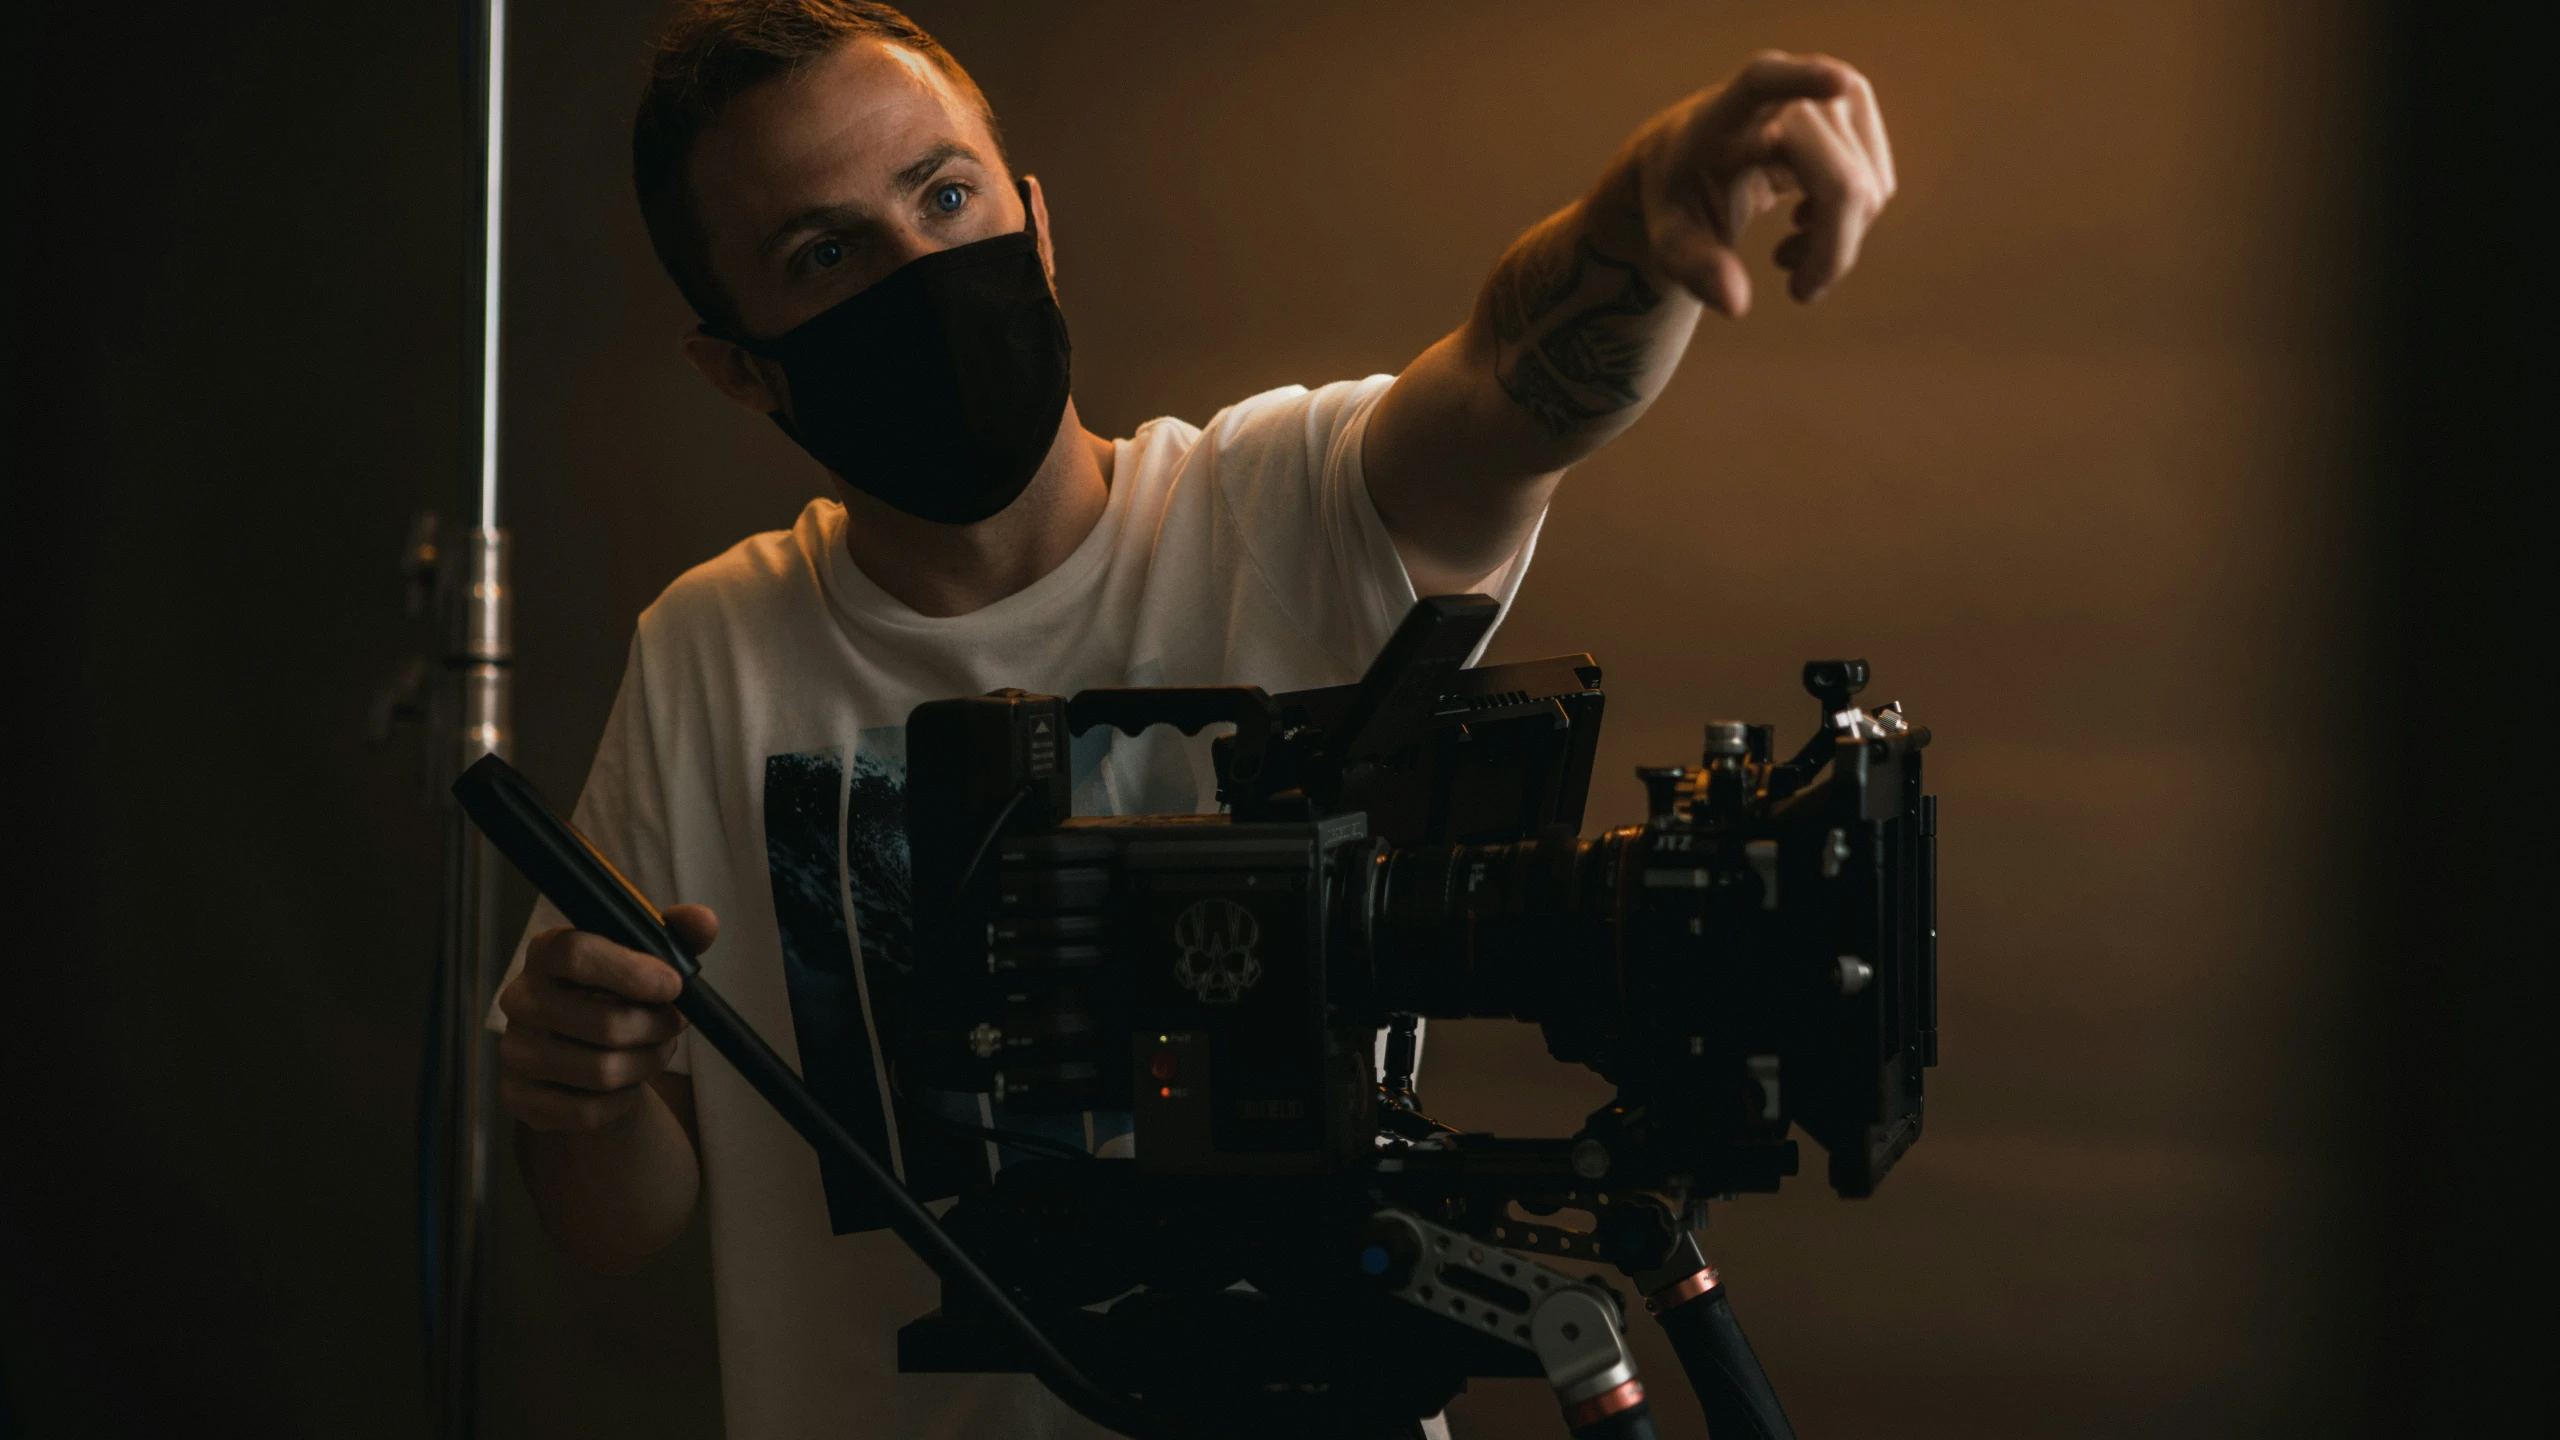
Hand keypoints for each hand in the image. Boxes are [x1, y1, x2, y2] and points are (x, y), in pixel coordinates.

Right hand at [496, 905, 714, 1132]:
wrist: (591, 1050)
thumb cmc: (621, 994)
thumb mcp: (649, 957)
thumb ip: (677, 935)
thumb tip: (704, 921)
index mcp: (546, 952)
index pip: (576, 954)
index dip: (632, 972)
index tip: (674, 985)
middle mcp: (521, 999)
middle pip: (604, 1023)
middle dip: (657, 1028)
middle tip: (676, 1024)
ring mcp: (514, 1051)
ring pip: (601, 1071)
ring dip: (647, 1064)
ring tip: (658, 1050)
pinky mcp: (519, 1097)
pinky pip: (586, 1111)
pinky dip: (622, 1101)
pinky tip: (628, 1084)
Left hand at [1636, 52, 1895, 314]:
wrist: (1696, 158)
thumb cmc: (1681, 196)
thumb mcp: (1671, 238)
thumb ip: (1693, 268)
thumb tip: (1734, 304)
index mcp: (1729, 109)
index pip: (1764, 83)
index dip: (1802, 82)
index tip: (1835, 82)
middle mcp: (1787, 91)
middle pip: (1840, 184)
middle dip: (1830, 252)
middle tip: (1799, 293)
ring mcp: (1828, 91)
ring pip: (1869, 190)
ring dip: (1836, 242)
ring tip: (1786, 254)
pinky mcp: (1855, 104)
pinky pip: (1877, 184)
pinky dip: (1849, 223)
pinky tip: (1805, 225)